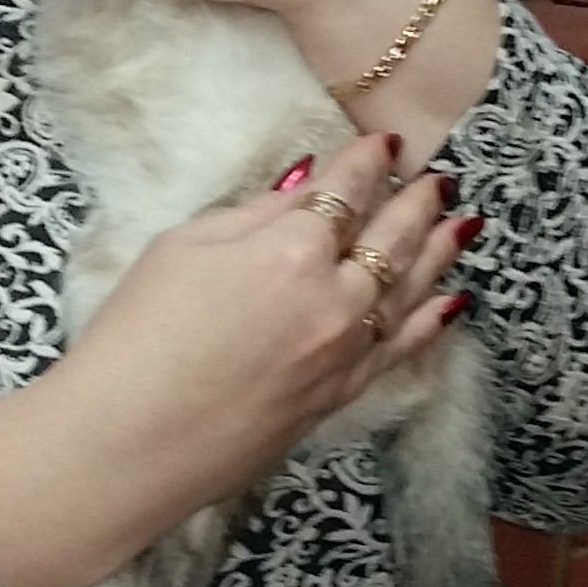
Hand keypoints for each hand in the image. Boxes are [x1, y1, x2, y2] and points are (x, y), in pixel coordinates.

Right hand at [0, 136, 473, 586]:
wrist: (126, 443)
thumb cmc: (134, 340)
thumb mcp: (180, 249)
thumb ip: (253, 215)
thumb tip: (303, 187)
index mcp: (289, 249)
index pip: (346, 190)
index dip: (368, 161)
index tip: (386, 143)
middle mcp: (332, 298)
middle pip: (392, 237)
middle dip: (418, 201)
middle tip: (439, 178)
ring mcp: (342, 351)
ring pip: (410, 291)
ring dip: (439, 252)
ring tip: (460, 224)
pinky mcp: (338, 395)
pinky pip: (401, 348)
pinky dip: (432, 321)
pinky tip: (451, 301)